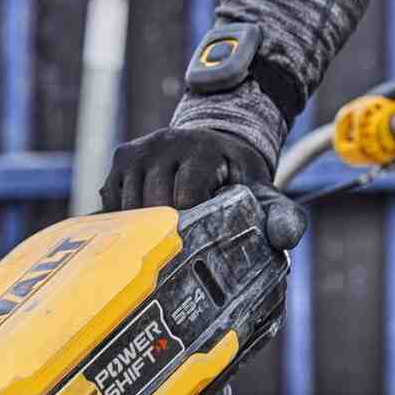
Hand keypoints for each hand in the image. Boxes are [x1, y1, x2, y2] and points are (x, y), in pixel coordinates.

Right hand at [99, 126, 305, 249]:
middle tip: (179, 252)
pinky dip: (125, 222)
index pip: (185, 199)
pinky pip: (112, 203)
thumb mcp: (264, 195)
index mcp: (202, 149)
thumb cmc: (238, 180)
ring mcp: (140, 149)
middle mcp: (166, 141)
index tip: (201, 243)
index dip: (192, 228)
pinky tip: (144, 229)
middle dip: (166, 233)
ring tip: (163, 241)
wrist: (214, 147)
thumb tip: (282, 239)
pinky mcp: (121, 159)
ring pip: (128, 207)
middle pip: (153, 206)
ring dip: (143, 230)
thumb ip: (282, 215)